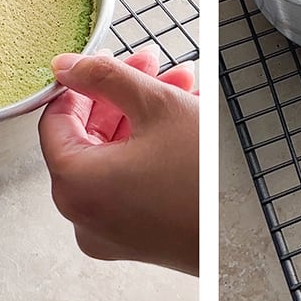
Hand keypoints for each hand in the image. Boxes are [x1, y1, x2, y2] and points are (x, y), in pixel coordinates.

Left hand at [39, 50, 198, 274]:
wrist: (244, 234)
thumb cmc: (202, 181)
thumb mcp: (156, 107)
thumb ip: (104, 77)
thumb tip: (68, 65)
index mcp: (74, 184)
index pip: (56, 119)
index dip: (81, 83)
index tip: (101, 63)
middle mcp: (82, 214)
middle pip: (86, 136)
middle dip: (120, 95)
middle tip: (149, 67)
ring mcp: (106, 230)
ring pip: (111, 156)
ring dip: (140, 116)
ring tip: (178, 87)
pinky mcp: (132, 237)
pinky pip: (125, 181)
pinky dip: (145, 148)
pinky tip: (179, 121)